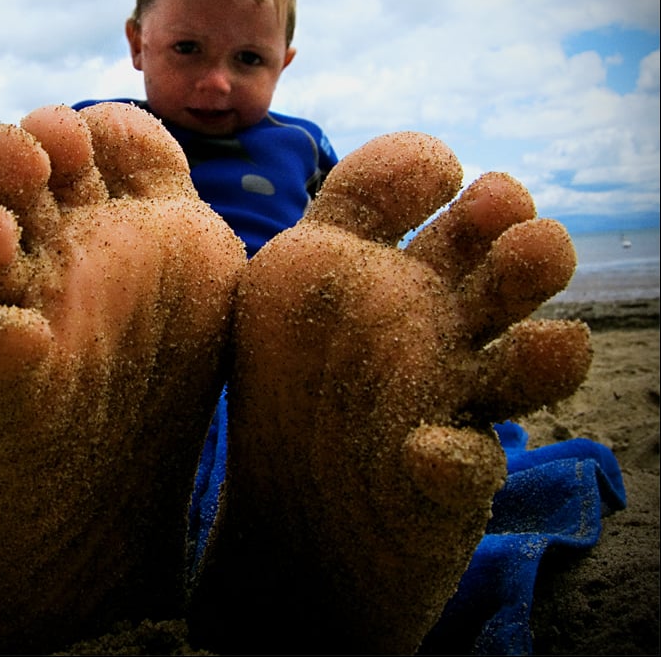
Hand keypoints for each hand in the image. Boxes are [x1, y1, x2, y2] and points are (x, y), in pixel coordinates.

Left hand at [194, 131, 590, 654]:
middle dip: (506, 224)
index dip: (417, 169)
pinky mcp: (455, 471)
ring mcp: (450, 390)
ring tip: (540, 304)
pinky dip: (456, 456)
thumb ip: (197, 223)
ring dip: (532, 321)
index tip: (436, 171)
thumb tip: (130, 137)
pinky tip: (429, 452)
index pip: (393, 191)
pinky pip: (470, 459)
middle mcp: (418, 314)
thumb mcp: (220, 298)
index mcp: (354, 260)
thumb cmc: (255, 399)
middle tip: (505, 203)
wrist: (287, 532)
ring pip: (518, 344)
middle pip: (482, 253)